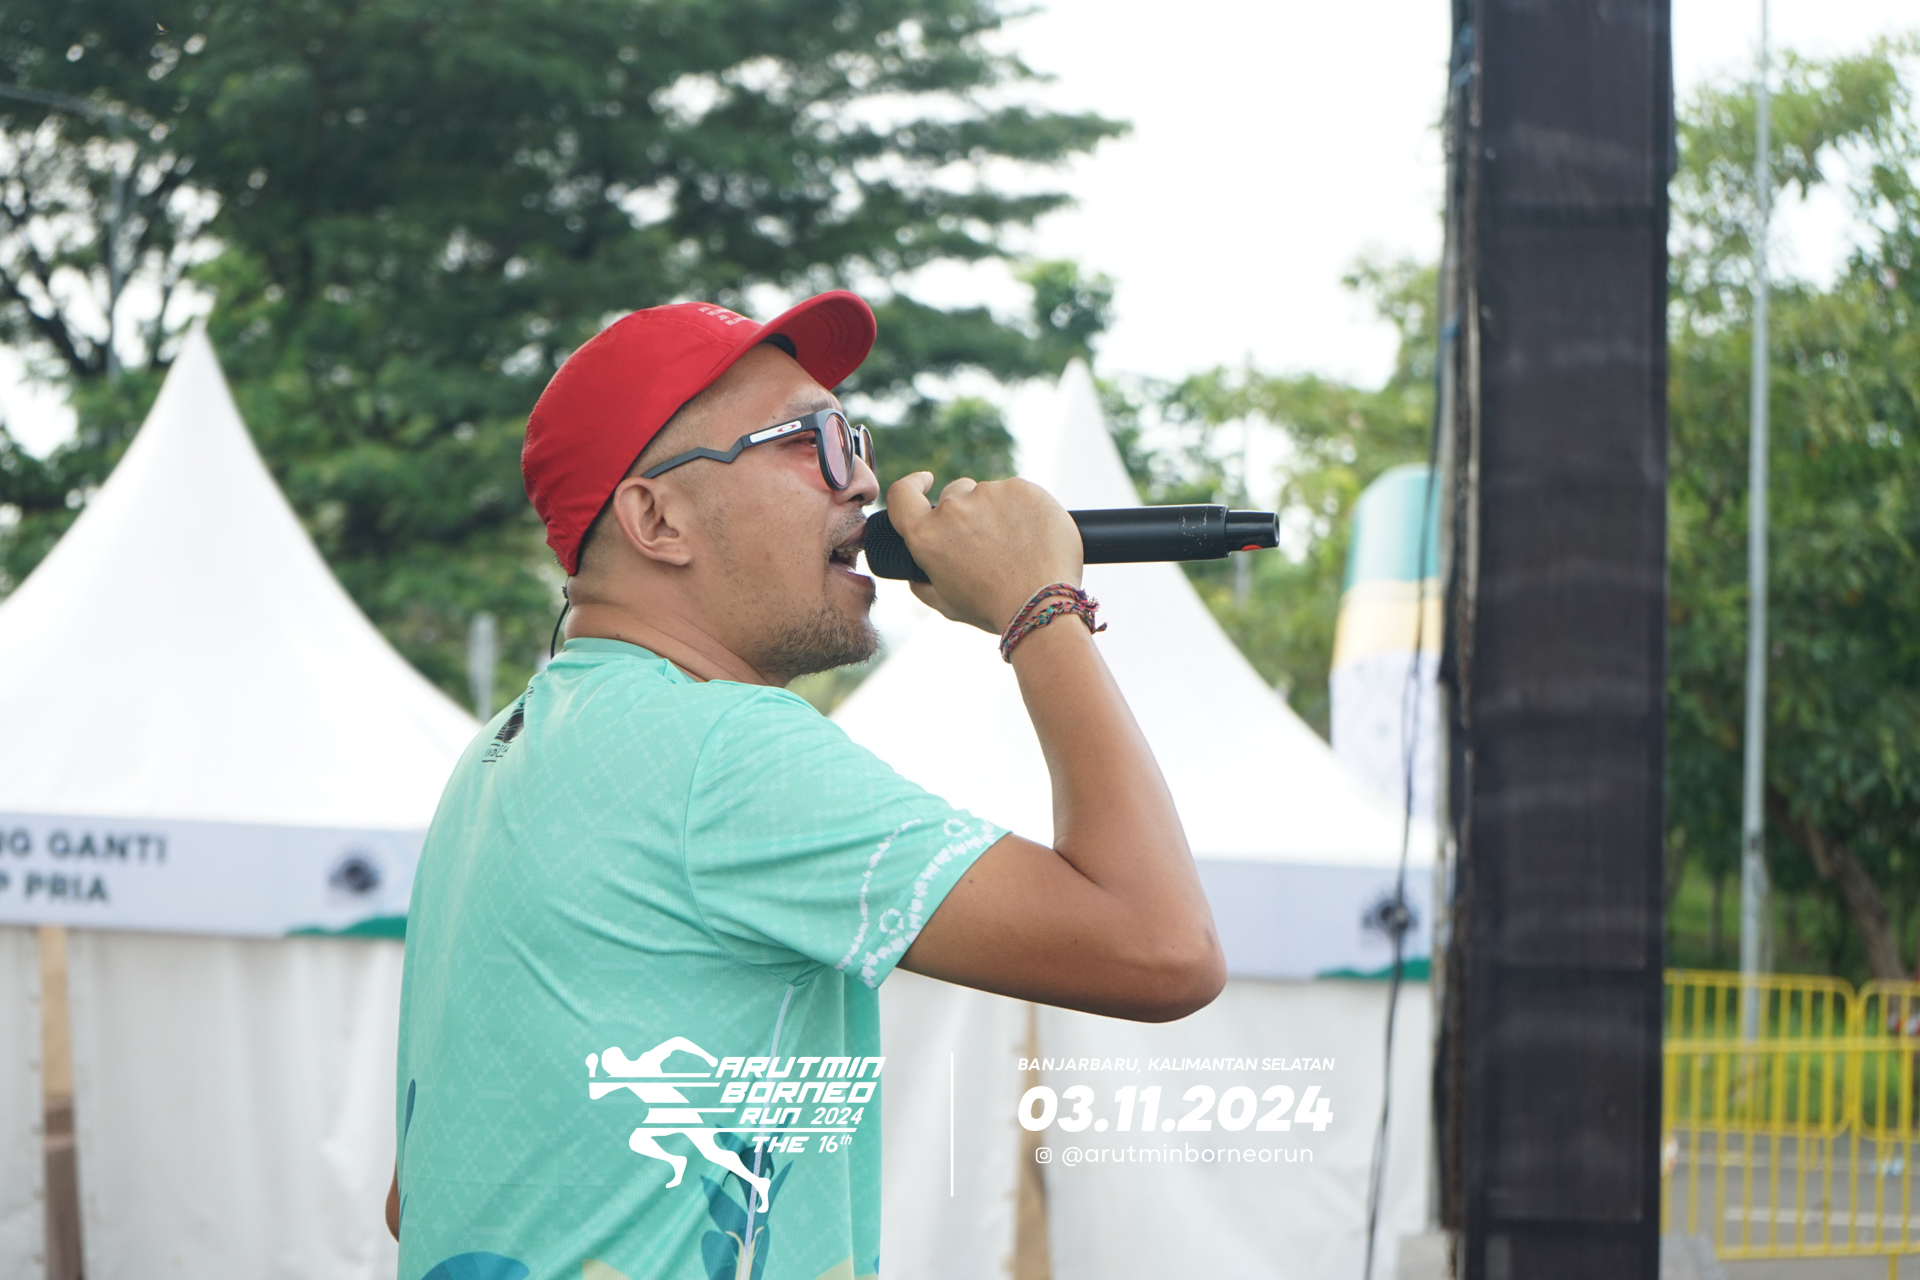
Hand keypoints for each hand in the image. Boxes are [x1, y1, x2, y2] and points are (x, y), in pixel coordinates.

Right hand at [884, 472, 1081, 634]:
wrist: (1041, 604)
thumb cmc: (994, 609)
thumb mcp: (947, 604)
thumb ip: (924, 585)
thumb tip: (915, 574)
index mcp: (926, 535)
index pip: (902, 494)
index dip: (912, 484)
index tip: (925, 481)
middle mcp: (953, 509)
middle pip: (954, 493)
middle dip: (967, 511)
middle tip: (989, 542)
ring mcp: (988, 494)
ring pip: (990, 494)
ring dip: (998, 512)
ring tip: (1018, 547)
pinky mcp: (1021, 488)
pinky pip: (1018, 493)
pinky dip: (1025, 509)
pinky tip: (1035, 536)